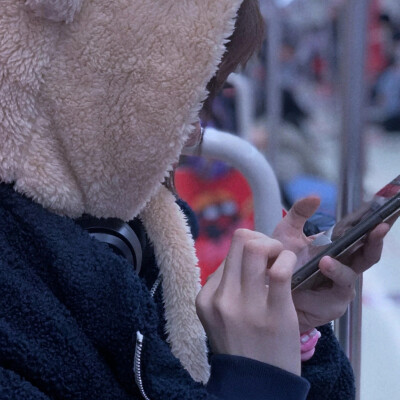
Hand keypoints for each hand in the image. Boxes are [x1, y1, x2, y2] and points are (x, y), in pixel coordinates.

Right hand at [196, 229, 300, 374]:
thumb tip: (243, 256)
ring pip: (257, 248)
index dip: (248, 250)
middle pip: (240, 241)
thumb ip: (224, 287)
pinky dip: (289, 260)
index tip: (260, 260)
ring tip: (282, 260)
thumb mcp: (219, 316)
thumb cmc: (242, 347)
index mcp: (206, 297)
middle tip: (272, 252)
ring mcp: (246, 306)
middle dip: (261, 239)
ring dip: (276, 247)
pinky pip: (280, 269)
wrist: (256, 387)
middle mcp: (222, 298)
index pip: (227, 253)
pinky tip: (292, 268)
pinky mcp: (274, 314)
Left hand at [273, 196, 396, 331]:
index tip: (385, 212)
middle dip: (376, 241)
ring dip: (339, 268)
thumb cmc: (281, 261)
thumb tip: (316, 196)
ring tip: (325, 260)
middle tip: (380, 225)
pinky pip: (335, 292)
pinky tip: (319, 270)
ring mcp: (340, 286)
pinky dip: (328, 280)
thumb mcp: (287, 232)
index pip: (362, 236)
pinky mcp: (333, 304)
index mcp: (338, 249)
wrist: (267, 289)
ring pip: (351, 275)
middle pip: (368, 255)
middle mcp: (344, 267)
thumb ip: (299, 213)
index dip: (375, 225)